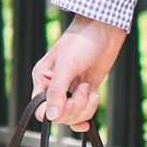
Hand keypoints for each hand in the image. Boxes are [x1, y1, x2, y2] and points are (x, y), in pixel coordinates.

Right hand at [32, 16, 125, 132]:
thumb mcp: (66, 65)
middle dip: (75, 107)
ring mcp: (71, 89)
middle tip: (83, 87)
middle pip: (60, 115)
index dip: (55, 112)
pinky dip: (90, 111)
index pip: (41, 109)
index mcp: (43, 79)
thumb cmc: (81, 40)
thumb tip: (51, 116)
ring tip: (89, 87)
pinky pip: (84, 111)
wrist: (104, 29)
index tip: (68, 101)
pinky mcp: (86, 90)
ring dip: (85, 106)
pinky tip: (94, 100)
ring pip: (74, 115)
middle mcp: (55, 87)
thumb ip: (57, 91)